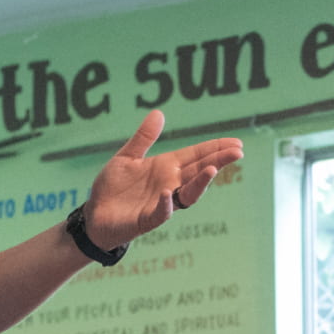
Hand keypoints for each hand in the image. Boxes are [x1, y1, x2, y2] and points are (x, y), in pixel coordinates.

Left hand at [81, 110, 241, 249]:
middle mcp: (169, 184)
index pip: (196, 156)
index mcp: (166, 168)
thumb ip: (143, 138)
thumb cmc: (113, 187)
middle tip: (238, 152)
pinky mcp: (146, 220)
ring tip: (213, 169)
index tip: (236, 142)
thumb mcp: (127, 157)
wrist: (94, 214)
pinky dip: (165, 204)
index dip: (215, 149)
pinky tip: (168, 193)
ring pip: (188, 194)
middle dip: (218, 161)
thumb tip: (159, 113)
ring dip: (200, 183)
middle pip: (199, 172)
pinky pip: (160, 213)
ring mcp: (160, 203)